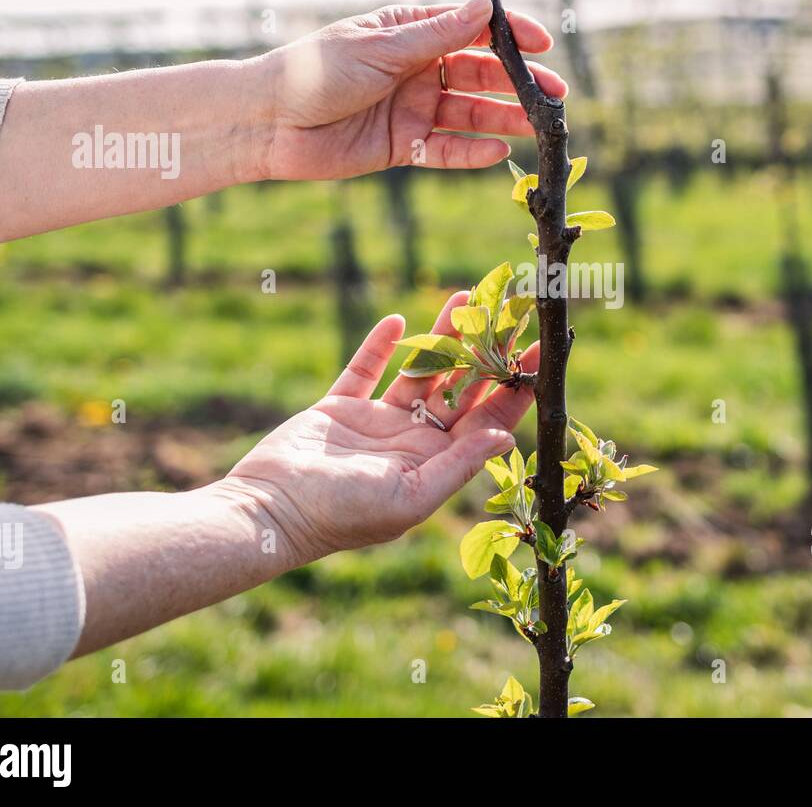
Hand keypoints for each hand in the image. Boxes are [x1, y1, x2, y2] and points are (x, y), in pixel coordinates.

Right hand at [223, 293, 539, 560]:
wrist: (268, 512)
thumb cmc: (341, 516)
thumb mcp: (409, 498)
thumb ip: (457, 465)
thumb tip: (506, 435)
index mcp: (436, 465)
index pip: (488, 418)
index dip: (516, 385)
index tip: (542, 351)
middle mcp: (413, 442)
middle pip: (460, 387)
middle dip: (486, 350)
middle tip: (511, 309)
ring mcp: (376, 423)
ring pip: (419, 370)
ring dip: (441, 335)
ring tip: (464, 295)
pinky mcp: (339, 407)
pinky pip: (365, 369)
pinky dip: (379, 345)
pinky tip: (398, 320)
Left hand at [252, 0, 568, 180]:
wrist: (270, 123)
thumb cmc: (317, 71)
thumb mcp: (381, 47)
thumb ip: (436, 36)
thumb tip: (486, 10)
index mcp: (409, 32)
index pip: (470, 29)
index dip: (508, 36)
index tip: (541, 44)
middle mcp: (416, 69)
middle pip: (478, 75)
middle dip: (517, 83)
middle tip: (555, 94)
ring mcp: (412, 108)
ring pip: (469, 113)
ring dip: (504, 118)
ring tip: (538, 125)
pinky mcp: (404, 146)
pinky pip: (447, 149)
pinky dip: (472, 152)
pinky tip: (501, 151)